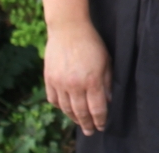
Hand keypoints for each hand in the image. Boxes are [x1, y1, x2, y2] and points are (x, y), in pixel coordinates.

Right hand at [44, 20, 111, 134]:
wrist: (68, 28)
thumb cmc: (91, 42)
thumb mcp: (106, 60)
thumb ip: (107, 81)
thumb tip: (109, 100)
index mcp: (92, 80)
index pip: (97, 109)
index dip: (100, 120)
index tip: (102, 126)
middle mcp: (75, 85)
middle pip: (81, 113)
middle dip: (87, 124)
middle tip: (90, 131)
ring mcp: (60, 83)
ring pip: (66, 109)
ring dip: (74, 118)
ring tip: (80, 122)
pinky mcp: (49, 79)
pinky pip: (54, 100)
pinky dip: (60, 106)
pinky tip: (66, 108)